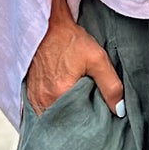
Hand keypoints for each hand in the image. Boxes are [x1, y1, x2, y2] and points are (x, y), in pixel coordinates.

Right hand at [25, 0, 125, 116]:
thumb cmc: (70, 40)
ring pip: (52, 118)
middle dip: (77, 122)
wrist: (48, 25)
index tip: (99, 120)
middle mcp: (42, 100)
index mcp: (58, 95)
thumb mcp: (97, 59)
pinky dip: (54, 110)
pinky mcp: (29, 93)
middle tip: (90, 114)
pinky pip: (43, 111)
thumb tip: (119, 111)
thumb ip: (111, 86)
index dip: (89, 123)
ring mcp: (33, 98)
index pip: (76, 124)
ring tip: (79, 110)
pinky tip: (65, 103)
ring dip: (65, 116)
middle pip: (63, 122)